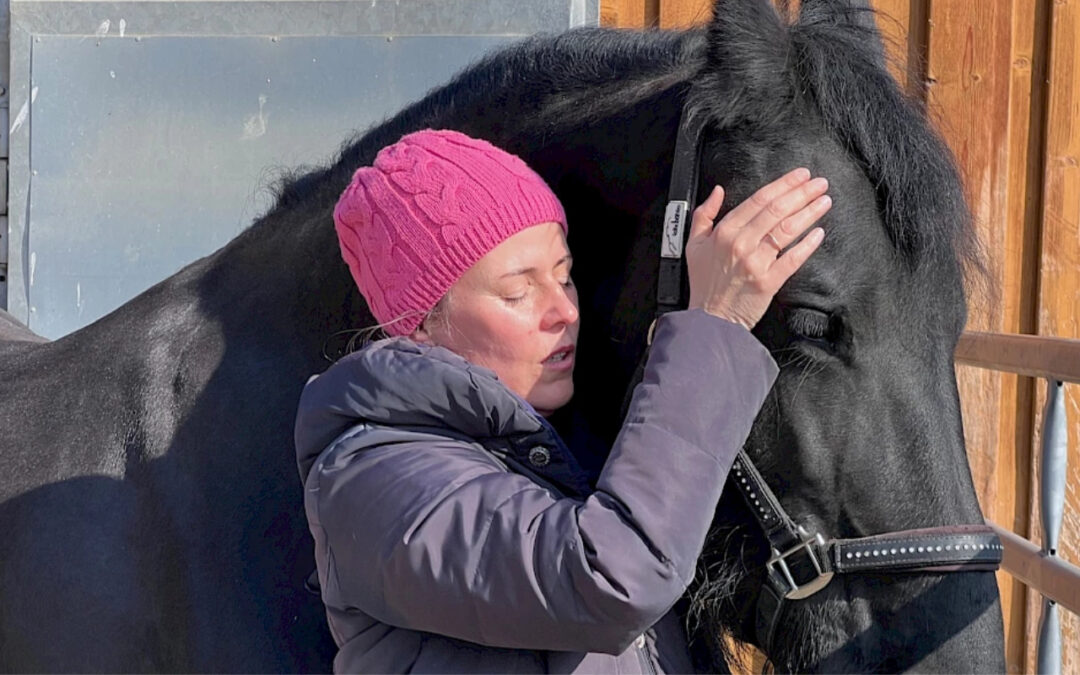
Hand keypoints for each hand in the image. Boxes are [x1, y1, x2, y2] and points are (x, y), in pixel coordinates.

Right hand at [685, 168, 829, 329]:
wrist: (710, 318)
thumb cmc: (704, 282)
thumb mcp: (693, 244)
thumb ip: (704, 214)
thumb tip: (717, 191)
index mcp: (724, 232)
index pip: (759, 200)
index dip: (783, 184)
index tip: (800, 175)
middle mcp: (741, 244)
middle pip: (777, 210)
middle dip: (802, 193)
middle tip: (819, 183)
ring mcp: (755, 263)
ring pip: (787, 230)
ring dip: (809, 212)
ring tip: (824, 201)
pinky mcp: (768, 282)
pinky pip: (792, 259)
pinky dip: (807, 244)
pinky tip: (819, 232)